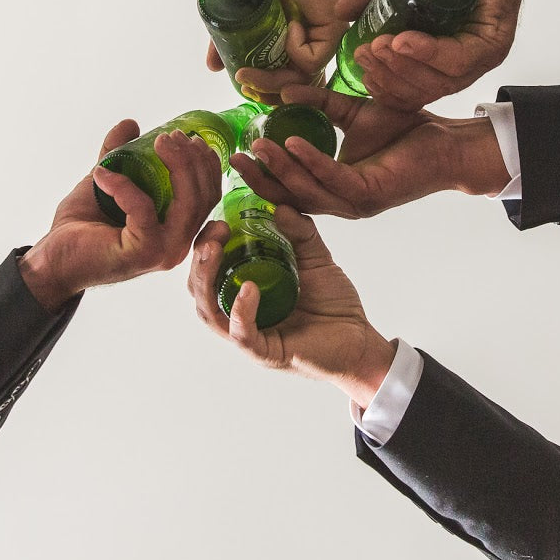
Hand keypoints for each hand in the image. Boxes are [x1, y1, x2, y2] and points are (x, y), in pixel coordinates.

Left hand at [19, 120, 223, 311]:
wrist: (53, 262)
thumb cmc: (81, 232)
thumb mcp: (107, 183)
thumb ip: (121, 155)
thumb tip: (131, 123)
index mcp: (177, 231)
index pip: (208, 194)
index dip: (205, 163)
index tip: (188, 137)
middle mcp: (177, 244)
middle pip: (204, 196)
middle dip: (193, 159)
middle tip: (171, 137)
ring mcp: (164, 251)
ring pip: (188, 203)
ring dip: (177, 165)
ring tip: (159, 142)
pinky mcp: (143, 252)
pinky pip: (143, 209)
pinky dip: (124, 186)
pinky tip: (103, 174)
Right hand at [188, 206, 394, 405]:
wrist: (361, 340)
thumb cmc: (335, 306)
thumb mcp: (316, 260)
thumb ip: (301, 233)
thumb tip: (280, 206)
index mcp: (244, 292)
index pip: (209, 271)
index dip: (206, 246)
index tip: (218, 222)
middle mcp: (240, 315)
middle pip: (200, 291)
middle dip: (199, 261)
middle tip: (213, 235)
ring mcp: (251, 335)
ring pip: (210, 313)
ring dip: (206, 281)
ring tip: (213, 252)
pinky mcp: (266, 352)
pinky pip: (242, 335)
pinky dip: (241, 311)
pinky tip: (247, 288)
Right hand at [206, 0, 341, 102]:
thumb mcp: (242, 16)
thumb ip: (228, 42)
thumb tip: (213, 67)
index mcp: (292, 50)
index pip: (285, 86)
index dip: (264, 93)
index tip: (241, 86)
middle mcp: (310, 49)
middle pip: (293, 88)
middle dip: (265, 91)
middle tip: (242, 82)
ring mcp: (323, 42)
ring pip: (302, 79)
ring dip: (272, 80)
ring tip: (248, 71)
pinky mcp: (333, 31)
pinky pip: (312, 59)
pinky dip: (295, 49)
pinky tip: (288, 27)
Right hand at [226, 85, 509, 218]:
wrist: (447, 141)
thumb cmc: (405, 129)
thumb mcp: (352, 112)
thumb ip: (319, 102)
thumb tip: (284, 89)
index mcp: (332, 187)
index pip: (287, 188)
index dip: (260, 175)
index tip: (235, 154)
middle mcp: (340, 201)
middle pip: (287, 197)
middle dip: (259, 179)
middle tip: (234, 158)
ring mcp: (354, 202)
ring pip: (305, 191)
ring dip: (279, 170)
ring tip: (258, 147)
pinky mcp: (370, 194)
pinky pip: (332, 178)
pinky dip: (310, 161)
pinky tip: (292, 142)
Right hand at [337, 0, 526, 110]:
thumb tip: (340, 12)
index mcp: (438, 64)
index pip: (411, 94)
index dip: (385, 90)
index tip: (362, 73)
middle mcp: (460, 68)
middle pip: (423, 91)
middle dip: (389, 76)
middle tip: (366, 53)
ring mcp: (479, 60)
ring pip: (440, 81)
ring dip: (405, 65)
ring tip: (381, 45)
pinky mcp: (493, 44)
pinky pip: (460, 58)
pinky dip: (430, 52)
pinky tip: (407, 40)